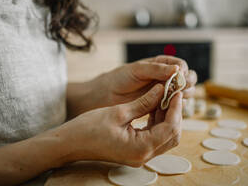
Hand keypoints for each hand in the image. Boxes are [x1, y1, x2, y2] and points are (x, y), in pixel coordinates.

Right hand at [58, 84, 181, 166]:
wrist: (71, 143)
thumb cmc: (89, 128)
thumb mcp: (119, 111)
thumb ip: (144, 102)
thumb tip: (162, 90)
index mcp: (141, 148)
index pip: (170, 128)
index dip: (176, 108)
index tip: (176, 91)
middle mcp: (143, 156)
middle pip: (172, 135)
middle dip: (174, 113)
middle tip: (171, 93)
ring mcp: (140, 156)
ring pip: (164, 137)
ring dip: (166, 117)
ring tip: (163, 98)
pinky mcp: (135, 152)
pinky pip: (154, 138)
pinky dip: (156, 123)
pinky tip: (153, 108)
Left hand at [103, 55, 196, 105]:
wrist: (107, 95)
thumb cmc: (120, 77)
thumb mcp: (137, 70)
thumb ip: (156, 69)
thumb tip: (177, 69)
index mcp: (161, 64)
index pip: (181, 65)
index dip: (183, 71)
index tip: (180, 76)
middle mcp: (165, 78)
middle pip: (187, 80)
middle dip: (187, 84)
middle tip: (180, 89)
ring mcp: (164, 92)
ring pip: (183, 94)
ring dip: (182, 96)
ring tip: (173, 99)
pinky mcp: (160, 106)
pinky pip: (173, 107)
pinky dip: (174, 107)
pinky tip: (167, 108)